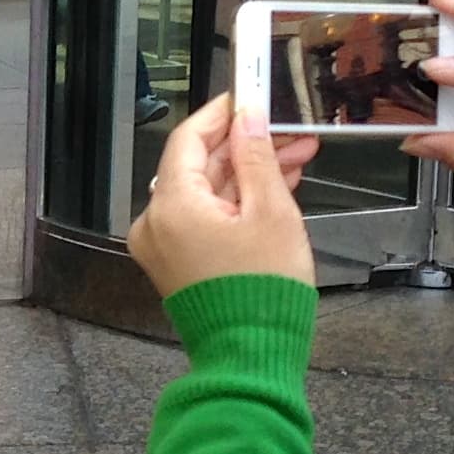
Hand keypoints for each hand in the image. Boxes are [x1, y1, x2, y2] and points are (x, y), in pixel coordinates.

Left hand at [127, 94, 321, 297]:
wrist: (252, 357)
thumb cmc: (262, 294)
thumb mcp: (271, 213)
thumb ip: (256, 158)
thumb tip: (248, 119)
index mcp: (171, 206)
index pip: (188, 138)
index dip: (221, 114)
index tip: (248, 96)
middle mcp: (157, 224)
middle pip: (199, 166)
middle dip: (247, 147)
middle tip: (289, 132)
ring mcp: (165, 246)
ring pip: (208, 192)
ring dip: (249, 174)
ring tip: (296, 158)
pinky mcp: (180, 263)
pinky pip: (206, 219)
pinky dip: (238, 203)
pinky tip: (276, 188)